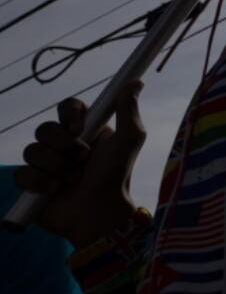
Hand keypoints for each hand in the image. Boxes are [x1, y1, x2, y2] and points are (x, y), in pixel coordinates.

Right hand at [13, 81, 145, 247]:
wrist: (99, 212)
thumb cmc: (117, 175)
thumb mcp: (129, 140)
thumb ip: (128, 110)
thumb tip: (135, 82)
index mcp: (85, 129)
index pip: (67, 106)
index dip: (68, 114)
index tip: (79, 128)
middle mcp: (63, 144)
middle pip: (44, 128)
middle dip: (63, 146)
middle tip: (83, 159)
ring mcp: (45, 163)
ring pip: (32, 150)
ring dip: (56, 166)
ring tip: (74, 179)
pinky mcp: (31, 184)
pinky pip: (21, 173)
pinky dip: (40, 182)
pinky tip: (56, 190)